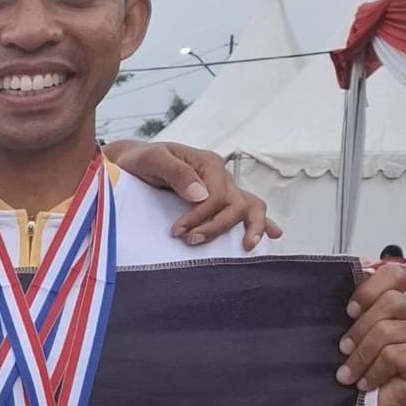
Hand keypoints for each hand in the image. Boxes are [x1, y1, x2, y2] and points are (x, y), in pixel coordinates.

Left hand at [110, 140, 281, 250]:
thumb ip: (175, 172)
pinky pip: (246, 208)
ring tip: (247, 245)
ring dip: (250, 226)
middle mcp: (220, 175)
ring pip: (249, 206)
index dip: (200, 217)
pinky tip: (272, 235)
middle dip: (216, 227)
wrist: (134, 162)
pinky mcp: (218, 199)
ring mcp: (223, 187)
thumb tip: (200, 194)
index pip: (216, 196)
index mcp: (208, 163)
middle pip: (234, 205)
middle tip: (191, 241)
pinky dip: (260, 222)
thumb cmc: (141, 160)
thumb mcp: (152, 159)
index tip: (177, 232)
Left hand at [336, 264, 405, 405]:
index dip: (368, 289)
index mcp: (394, 303)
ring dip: (361, 356)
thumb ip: (349, 313)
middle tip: (343, 349)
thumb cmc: (354, 370)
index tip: (348, 311)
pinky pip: (394, 355)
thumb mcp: (346, 336)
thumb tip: (337, 284)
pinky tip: (365, 383)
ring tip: (348, 374)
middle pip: (390, 302)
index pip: (392, 275)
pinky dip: (373, 371)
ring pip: (387, 331)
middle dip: (359, 329)